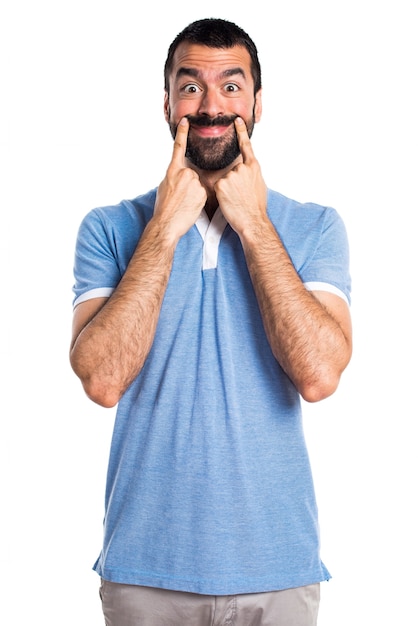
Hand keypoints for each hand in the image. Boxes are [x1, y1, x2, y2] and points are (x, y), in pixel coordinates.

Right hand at [153, 118, 206, 241]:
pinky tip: (190, 207)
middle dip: (188, 185)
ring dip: (194, 194)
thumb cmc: (163, 208)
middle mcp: (185, 173)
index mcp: (173, 171)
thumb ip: (173, 176)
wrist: (167, 224)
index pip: (179, 148)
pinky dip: (198, 200)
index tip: (186, 121)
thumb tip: (178, 174)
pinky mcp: (203, 193)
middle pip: (192, 175)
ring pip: (198, 185)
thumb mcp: (164, 187)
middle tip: (180, 198)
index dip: (182, 133)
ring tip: (184, 204)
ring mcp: (194, 183)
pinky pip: (203, 194)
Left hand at [214, 117, 266, 233]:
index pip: (246, 146)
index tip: (236, 120)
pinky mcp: (221, 184)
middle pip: (232, 170)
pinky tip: (229, 201)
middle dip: (233, 182)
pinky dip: (221, 195)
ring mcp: (231, 175)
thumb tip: (246, 171)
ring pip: (224, 179)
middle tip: (241, 196)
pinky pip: (217, 187)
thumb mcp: (259, 185)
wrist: (252, 221)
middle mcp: (242, 168)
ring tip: (236, 200)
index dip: (241, 132)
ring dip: (227, 189)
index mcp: (253, 167)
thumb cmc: (256, 207)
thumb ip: (251, 174)